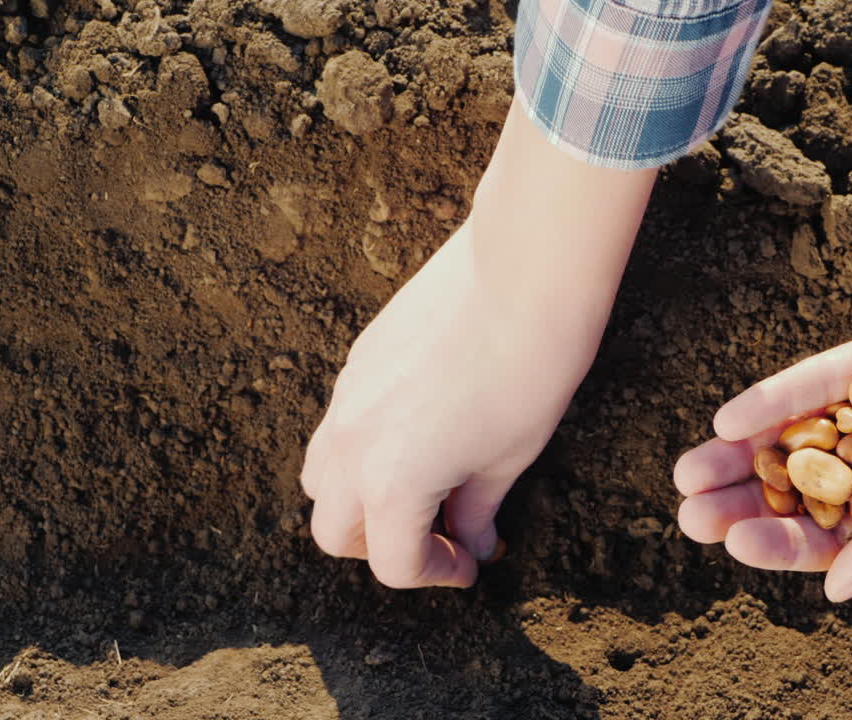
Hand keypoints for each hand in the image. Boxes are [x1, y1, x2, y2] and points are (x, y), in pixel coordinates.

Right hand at [299, 103, 656, 587]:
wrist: (522, 275)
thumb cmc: (530, 371)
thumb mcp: (509, 457)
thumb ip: (478, 508)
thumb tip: (473, 541)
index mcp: (391, 482)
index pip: (393, 561)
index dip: (436, 574)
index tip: (468, 566)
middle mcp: (351, 444)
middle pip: (333, 529)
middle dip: (381, 545)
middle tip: (437, 536)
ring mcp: (346, 397)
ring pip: (322, 474)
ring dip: (360, 498)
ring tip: (420, 487)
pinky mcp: (357, 358)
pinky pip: (339, 423)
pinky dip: (363, 448)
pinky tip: (419, 432)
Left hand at [675, 225, 851, 600]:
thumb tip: (831, 592)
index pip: (838, 532)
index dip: (783, 539)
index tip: (733, 543)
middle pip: (806, 483)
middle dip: (746, 497)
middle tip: (687, 513)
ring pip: (802, 431)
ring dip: (743, 451)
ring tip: (687, 472)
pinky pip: (824, 375)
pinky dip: (777, 397)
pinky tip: (729, 418)